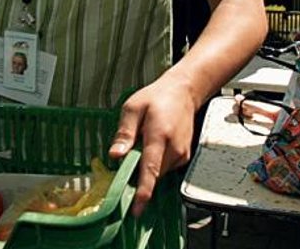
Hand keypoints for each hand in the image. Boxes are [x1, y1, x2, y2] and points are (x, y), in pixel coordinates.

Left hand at [108, 76, 196, 216]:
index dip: (143, 190)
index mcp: (159, 135)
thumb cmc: (156, 97)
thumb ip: (124, 133)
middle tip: (127, 160)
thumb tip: (115, 155)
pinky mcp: (184, 157)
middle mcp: (174, 148)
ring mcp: (182, 154)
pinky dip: (155, 163)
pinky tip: (152, 146)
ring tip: (143, 142)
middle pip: (153, 174)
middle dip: (137, 176)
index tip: (137, 207)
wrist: (184, 91)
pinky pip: (165, 168)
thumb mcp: (132, 108)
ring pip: (158, 173)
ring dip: (146, 167)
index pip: (150, 168)